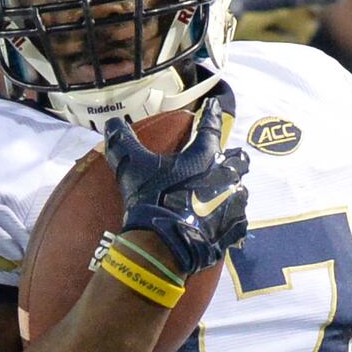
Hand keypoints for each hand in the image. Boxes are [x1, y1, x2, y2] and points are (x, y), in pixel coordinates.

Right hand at [106, 97, 249, 272]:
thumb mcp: (132, 166)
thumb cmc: (152, 198)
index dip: (211, 114)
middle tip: (221, 160)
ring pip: (239, 191)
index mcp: (207, 156)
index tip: (214, 105)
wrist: (165, 245)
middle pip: (238, 161)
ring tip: (218, 194)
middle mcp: (228, 177)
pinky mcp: (233, 231)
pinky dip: (229, 221)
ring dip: (229, 190)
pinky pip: (236, 222)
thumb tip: (112, 122)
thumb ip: (123, 142)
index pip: (211, 127)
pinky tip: (219, 224)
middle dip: (230, 158)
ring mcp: (234, 206)